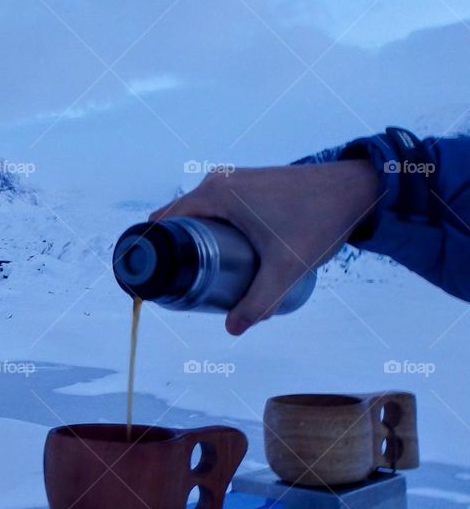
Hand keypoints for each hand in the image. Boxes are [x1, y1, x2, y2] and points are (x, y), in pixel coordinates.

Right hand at [149, 161, 380, 335]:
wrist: (355, 188)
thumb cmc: (318, 221)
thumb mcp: (286, 268)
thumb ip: (259, 301)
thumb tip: (232, 329)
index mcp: (215, 195)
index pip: (165, 222)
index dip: (154, 249)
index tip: (154, 276)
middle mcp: (218, 182)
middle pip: (178, 219)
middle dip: (174, 250)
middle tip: (181, 283)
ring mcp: (233, 180)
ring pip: (197, 213)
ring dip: (193, 240)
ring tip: (200, 274)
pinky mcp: (247, 184)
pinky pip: (214, 207)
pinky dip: (210, 228)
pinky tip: (222, 254)